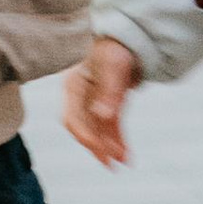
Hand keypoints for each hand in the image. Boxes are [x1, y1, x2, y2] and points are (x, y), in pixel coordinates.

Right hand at [64, 36, 141, 167]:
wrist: (129, 38)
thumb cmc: (116, 47)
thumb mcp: (113, 67)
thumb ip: (108, 91)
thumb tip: (102, 115)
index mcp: (74, 87)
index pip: (73, 119)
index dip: (86, 136)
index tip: (101, 150)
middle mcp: (80, 98)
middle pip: (84, 128)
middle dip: (98, 148)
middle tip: (112, 165)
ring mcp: (93, 102)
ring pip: (99, 131)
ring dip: (110, 147)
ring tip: (124, 162)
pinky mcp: (107, 105)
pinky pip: (110, 127)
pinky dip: (118, 139)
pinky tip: (126, 153)